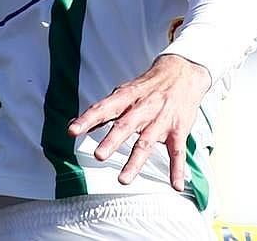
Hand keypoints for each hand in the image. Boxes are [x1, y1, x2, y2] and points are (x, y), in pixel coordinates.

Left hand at [67, 53, 211, 189]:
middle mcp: (143, 108)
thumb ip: (101, 111)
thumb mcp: (123, 93)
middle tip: (98, 155)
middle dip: (112, 140)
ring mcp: (161, 120)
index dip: (87, 119)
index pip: (103, 108)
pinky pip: (178, 152)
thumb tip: (74, 125)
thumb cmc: (147, 87)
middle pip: (125, 125)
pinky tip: (175, 185)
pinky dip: (177, 169)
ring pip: (147, 142)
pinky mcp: (178, 130)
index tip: (72, 130)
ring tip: (123, 179)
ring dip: (135, 162)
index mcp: (126, 97)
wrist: (183, 71)